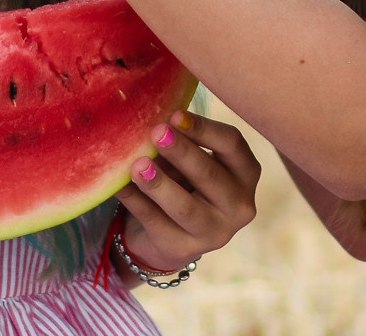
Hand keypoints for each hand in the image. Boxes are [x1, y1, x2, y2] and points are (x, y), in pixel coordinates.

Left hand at [116, 110, 261, 274]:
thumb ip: (182, 143)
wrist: (172, 235)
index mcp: (246, 173)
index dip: (203, 128)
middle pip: (210, 174)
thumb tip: (156, 124)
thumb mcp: (192, 161)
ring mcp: (215, 233)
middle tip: (156, 132)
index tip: (174, 115)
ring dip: (160, 184)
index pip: (232, 144)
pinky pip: (156, 223)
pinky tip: (119, 186)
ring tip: (138, 165)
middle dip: (181, 152)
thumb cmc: (186, 182)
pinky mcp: (184, 249)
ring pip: (185, 206)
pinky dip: (136, 202)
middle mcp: (239, 205)